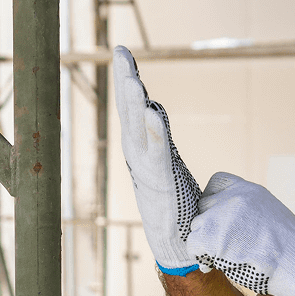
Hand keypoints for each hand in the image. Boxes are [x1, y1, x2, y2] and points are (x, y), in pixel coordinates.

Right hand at [113, 46, 201, 274]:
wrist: (174, 243)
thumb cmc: (173, 203)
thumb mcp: (163, 161)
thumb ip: (156, 135)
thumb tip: (150, 109)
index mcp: (139, 148)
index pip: (132, 107)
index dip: (127, 80)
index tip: (122, 52)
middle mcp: (138, 154)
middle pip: (130, 111)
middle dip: (125, 81)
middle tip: (120, 52)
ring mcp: (148, 168)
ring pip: (139, 127)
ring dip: (135, 102)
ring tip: (132, 77)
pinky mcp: (161, 182)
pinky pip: (157, 151)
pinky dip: (154, 130)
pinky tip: (151, 111)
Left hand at [186, 172, 294, 295]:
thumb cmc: (291, 250)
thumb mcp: (271, 216)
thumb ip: (247, 212)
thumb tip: (227, 222)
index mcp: (249, 191)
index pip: (216, 183)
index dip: (213, 202)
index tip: (219, 220)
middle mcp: (234, 198)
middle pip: (203, 207)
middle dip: (209, 226)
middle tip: (222, 246)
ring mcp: (222, 215)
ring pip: (196, 227)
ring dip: (205, 244)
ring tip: (223, 258)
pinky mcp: (214, 236)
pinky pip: (193, 246)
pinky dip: (201, 258)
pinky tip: (214, 266)